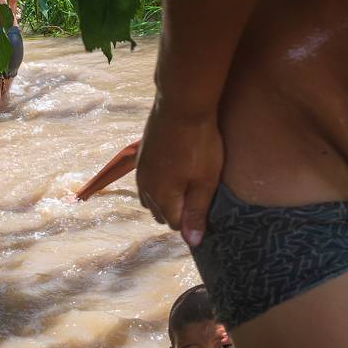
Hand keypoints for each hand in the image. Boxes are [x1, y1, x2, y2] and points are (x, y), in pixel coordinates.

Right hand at [137, 104, 223, 247]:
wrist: (182, 105)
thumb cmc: (199, 145)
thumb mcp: (205, 182)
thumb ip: (197, 213)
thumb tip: (192, 242)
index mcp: (161, 197)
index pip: (175, 224)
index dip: (193, 219)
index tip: (207, 203)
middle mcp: (145, 188)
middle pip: (161, 213)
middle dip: (179, 210)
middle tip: (201, 192)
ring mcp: (141, 171)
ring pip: (152, 198)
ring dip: (168, 197)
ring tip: (190, 181)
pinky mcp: (142, 157)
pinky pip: (149, 182)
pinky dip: (161, 183)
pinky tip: (178, 170)